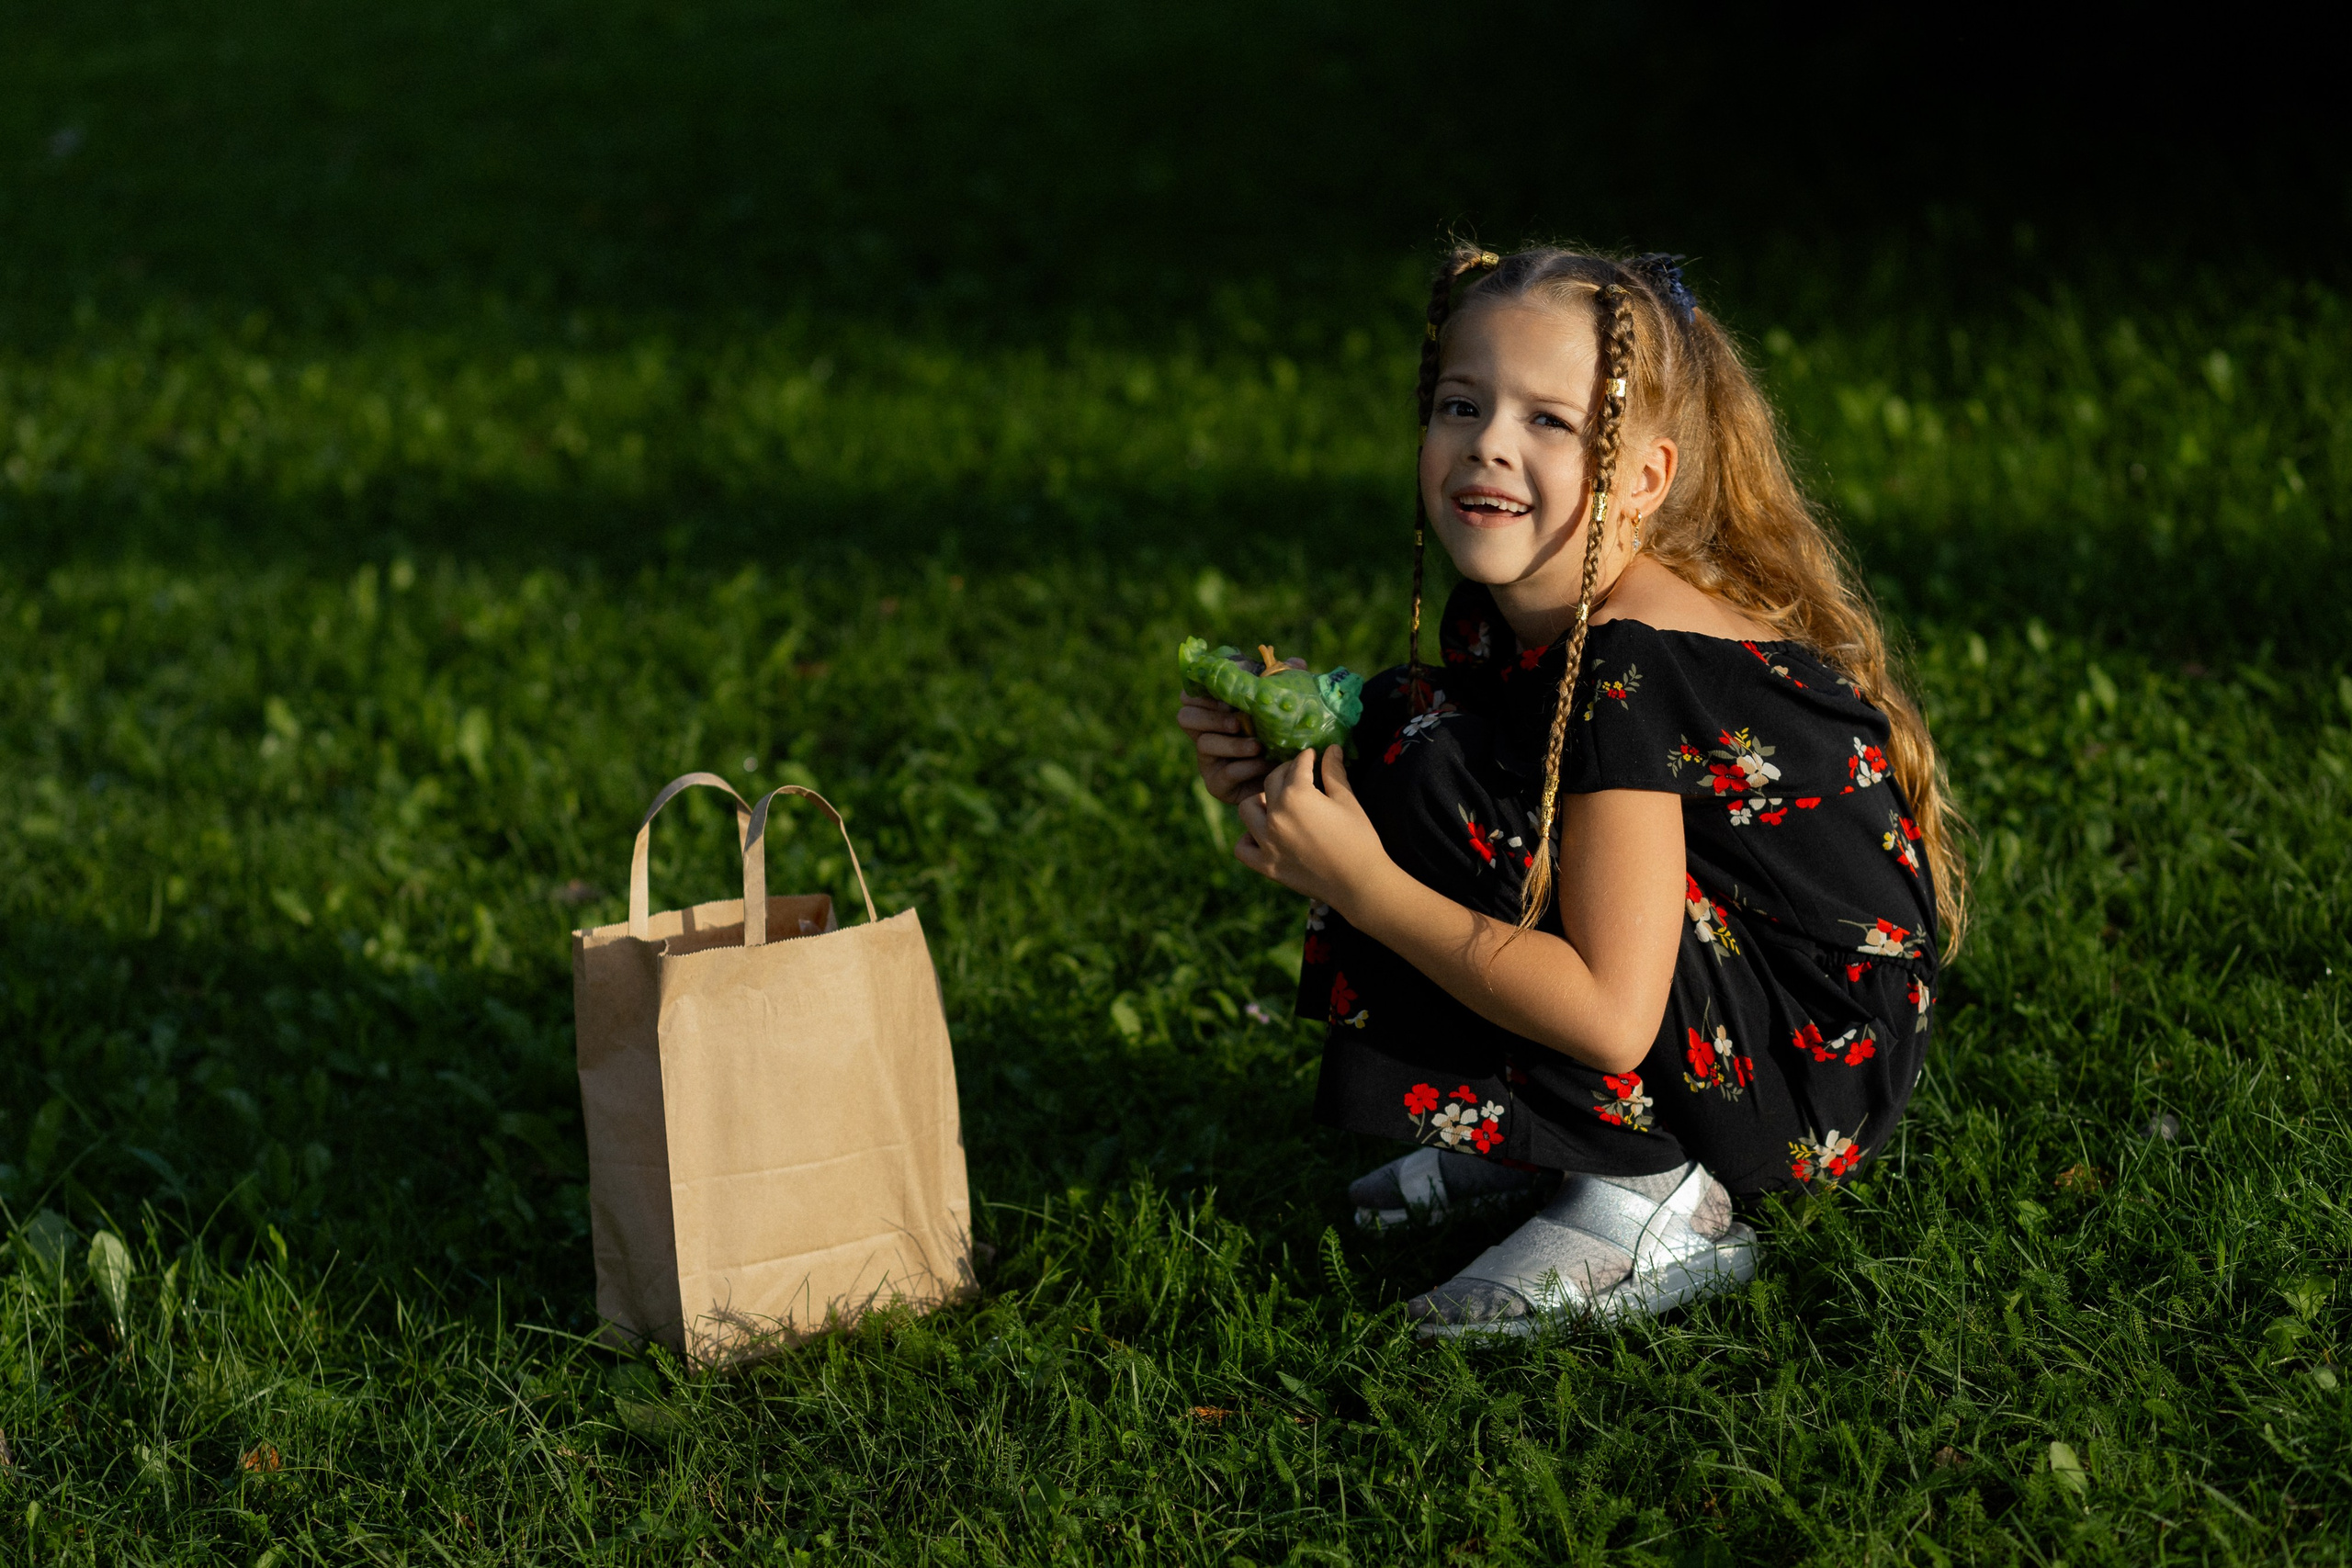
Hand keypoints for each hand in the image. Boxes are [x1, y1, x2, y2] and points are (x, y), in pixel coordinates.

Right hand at [1176, 655, 1302, 804]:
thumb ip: (1287, 684)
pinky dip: (1245, 767)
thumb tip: (1297, 662)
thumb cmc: (1283, 736)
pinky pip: (1224, 773)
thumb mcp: (1284, 707)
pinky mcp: (1217, 784)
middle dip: (1212, 717)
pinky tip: (1264, 763)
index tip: (1225, 695)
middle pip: (1186, 717)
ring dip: (1233, 744)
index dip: (1200, 693)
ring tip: (1258, 746)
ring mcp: (1208, 760)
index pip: (1190, 696)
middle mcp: (1205, 732)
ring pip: (1205, 744)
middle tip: (1238, 722)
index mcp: (1215, 710)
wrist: (1292, 778)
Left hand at [1235, 746, 1391, 910]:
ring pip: (1248, 809)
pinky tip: (1263, 834)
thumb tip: (1331, 748)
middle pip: (1271, 782)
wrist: (1360, 883)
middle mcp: (1275, 816)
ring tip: (1276, 803)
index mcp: (1297, 795)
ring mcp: (1267, 842)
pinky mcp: (1266, 865)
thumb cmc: (1359, 839)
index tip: (1312, 756)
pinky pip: (1242, 847)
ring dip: (1260, 802)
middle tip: (1299, 776)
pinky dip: (1248, 839)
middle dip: (1286, 773)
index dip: (1306, 757)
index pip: (1297, 766)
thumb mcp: (1347, 800)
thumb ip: (1334, 772)